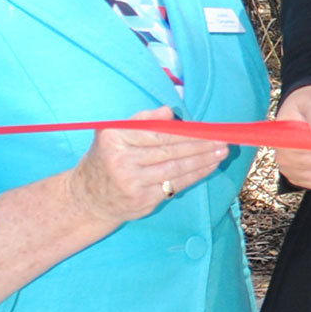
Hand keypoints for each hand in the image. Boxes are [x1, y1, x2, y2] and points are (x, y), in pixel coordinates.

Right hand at [70, 107, 228, 225]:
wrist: (88, 198)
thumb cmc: (107, 159)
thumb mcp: (114, 133)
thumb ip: (142, 120)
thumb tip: (169, 111)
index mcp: (114, 138)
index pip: (158, 133)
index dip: (186, 132)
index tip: (207, 129)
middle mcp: (121, 161)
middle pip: (170, 151)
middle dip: (200, 145)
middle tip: (222, 139)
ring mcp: (131, 183)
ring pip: (175, 169)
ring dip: (203, 160)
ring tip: (221, 152)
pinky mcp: (141, 200)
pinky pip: (175, 185)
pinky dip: (195, 175)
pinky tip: (209, 167)